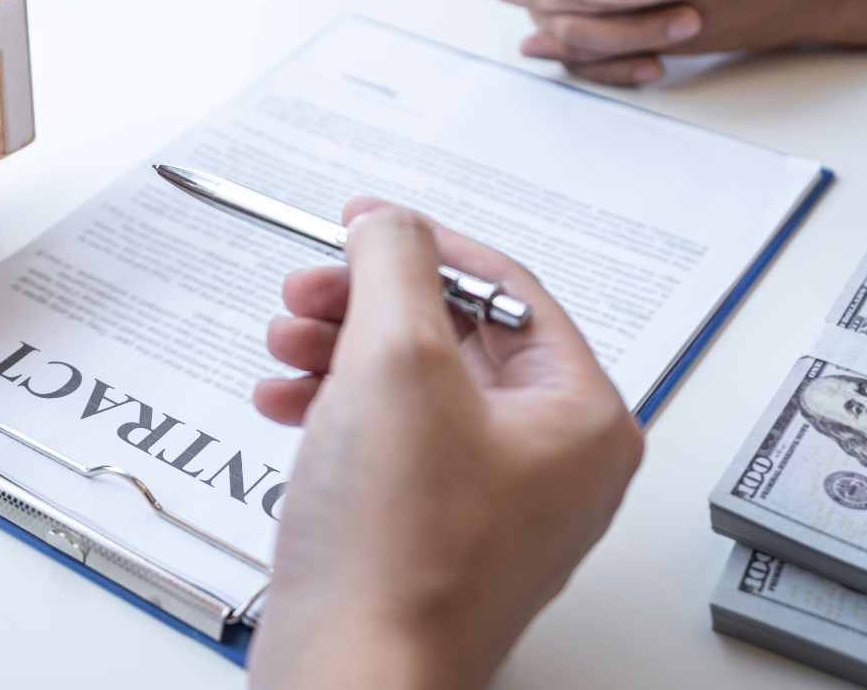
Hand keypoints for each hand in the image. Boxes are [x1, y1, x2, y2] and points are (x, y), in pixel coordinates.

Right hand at [247, 201, 642, 689]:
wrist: (351, 673)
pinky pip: (393, 443)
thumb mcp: (394, 358)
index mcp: (581, 418)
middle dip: (366, 305)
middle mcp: (554, 464)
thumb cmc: (395, 549)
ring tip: (285, 347)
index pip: (508, 290)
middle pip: (456, 337)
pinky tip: (287, 403)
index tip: (361, 222)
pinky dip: (337, 411)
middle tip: (308, 291)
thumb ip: (395, 264)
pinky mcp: (439, 535)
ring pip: (415, 388)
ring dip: (341, 352)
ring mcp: (498, 506)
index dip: (424, 242)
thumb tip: (391, 224)